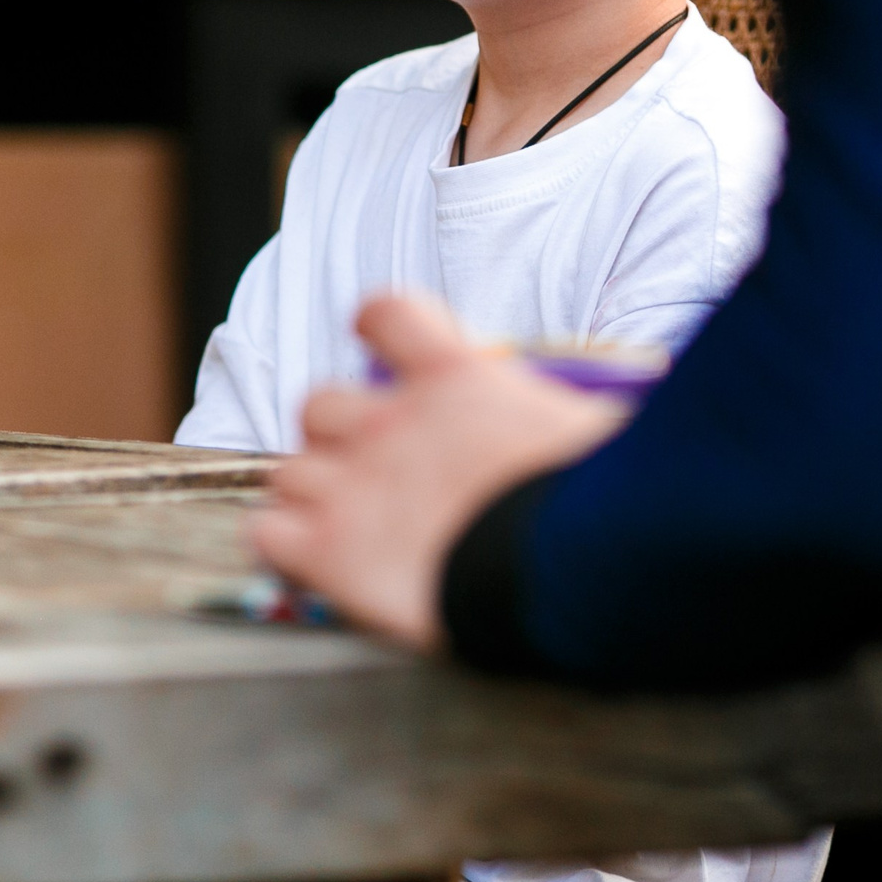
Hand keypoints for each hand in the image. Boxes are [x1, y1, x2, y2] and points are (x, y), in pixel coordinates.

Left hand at [250, 293, 628, 650]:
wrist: (581, 567)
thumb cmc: (615, 500)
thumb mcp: (604, 429)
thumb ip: (569, 414)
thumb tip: (597, 423)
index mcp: (459, 379)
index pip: (387, 314)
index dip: (378, 328)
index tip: (385, 348)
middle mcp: (392, 421)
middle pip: (320, 406)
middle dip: (339, 436)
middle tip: (376, 472)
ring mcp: (354, 484)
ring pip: (288, 469)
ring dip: (313, 495)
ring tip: (352, 529)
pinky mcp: (330, 550)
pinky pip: (267, 534)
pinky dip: (284, 547)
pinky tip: (316, 564)